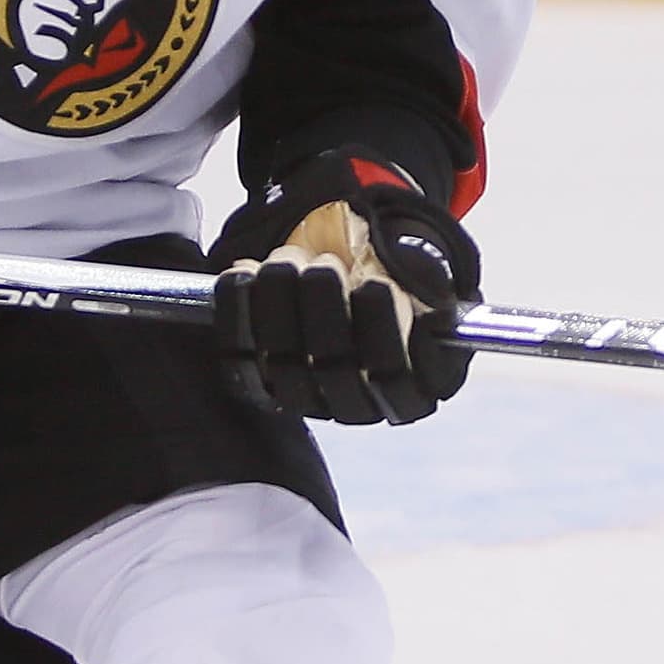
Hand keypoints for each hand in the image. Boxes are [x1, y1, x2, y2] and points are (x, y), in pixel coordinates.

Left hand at [210, 152, 478, 425]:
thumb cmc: (394, 273)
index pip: (397, 379)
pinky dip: (236, 313)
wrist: (347, 273)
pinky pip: (240, 359)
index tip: (375, 284)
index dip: (384, 333)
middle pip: (337, 371)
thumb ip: (426, 278)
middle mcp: (358, 405)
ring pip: (286, 365)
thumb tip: (419, 282)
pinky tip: (241, 273)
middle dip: (326, 309)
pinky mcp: (261, 383)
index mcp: (411, 389)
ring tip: (287, 258)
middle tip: (325, 262)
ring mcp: (307, 399)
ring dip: (280, 304)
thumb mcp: (425, 270)